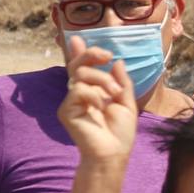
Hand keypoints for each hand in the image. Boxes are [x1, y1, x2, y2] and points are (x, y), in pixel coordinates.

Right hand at [59, 36, 137, 162]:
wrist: (114, 153)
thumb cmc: (120, 132)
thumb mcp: (127, 103)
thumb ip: (122, 82)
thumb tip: (117, 61)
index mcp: (93, 91)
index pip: (82, 67)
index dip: (79, 52)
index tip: (77, 38)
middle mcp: (79, 93)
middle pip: (77, 65)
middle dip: (91, 54)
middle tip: (107, 55)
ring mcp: (71, 102)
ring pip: (80, 74)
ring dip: (102, 80)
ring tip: (115, 94)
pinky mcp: (66, 111)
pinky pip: (78, 90)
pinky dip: (94, 94)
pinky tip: (102, 107)